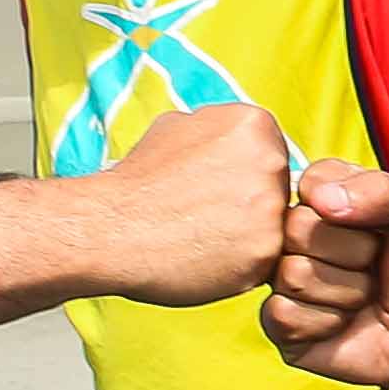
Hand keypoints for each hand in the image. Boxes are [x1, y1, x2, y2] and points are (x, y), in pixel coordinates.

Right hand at [92, 96, 296, 303]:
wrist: (110, 228)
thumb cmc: (139, 181)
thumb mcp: (179, 126)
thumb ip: (219, 129)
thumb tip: (238, 136)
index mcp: (255, 124)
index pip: (271, 152)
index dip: (242, 175)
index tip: (213, 187)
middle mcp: (271, 160)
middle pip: (278, 188)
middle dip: (250, 204)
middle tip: (207, 215)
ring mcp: (272, 208)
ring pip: (275, 226)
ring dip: (248, 235)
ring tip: (205, 236)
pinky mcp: (265, 252)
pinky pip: (265, 260)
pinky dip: (241, 265)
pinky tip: (207, 258)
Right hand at [265, 158, 388, 389]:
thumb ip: (382, 189)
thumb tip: (322, 199)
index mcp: (331, 197)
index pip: (311, 182)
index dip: (347, 205)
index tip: (377, 225)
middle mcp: (302, 235)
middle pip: (297, 227)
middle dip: (352, 252)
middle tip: (374, 265)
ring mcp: (287, 278)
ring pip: (293, 273)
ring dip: (345, 291)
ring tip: (366, 295)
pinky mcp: (283, 323)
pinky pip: (284, 314)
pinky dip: (326, 322)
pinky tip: (345, 323)